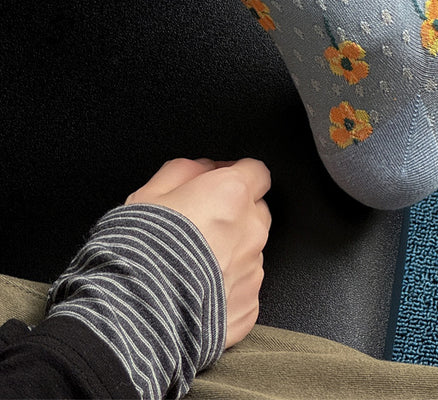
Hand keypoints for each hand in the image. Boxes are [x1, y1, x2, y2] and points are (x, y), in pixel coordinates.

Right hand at [125, 158, 271, 347]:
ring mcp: (252, 271)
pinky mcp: (248, 307)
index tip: (219, 184)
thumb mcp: (147, 196)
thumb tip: (201, 169)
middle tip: (200, 227)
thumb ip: (183, 171)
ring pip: (251, 251)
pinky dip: (227, 288)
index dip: (236, 175)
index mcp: (231, 195)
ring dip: (231, 252)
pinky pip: (244, 288)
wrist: (131, 318)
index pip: (257, 172)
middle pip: (256, 211)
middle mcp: (250, 231)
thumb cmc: (137, 256)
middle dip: (235, 214)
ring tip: (193, 267)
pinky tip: (197, 293)